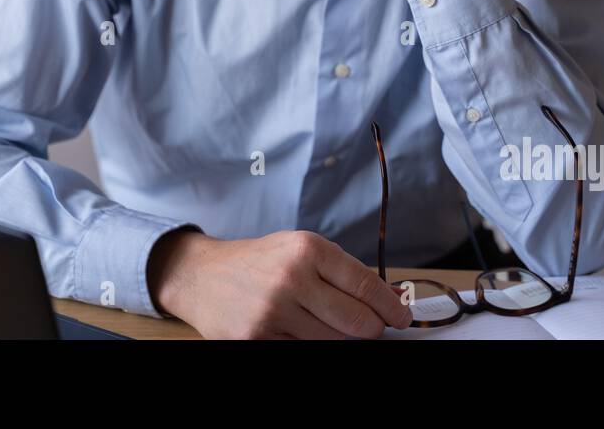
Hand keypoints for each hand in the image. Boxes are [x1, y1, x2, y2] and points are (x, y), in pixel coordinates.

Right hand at [147, 228, 412, 338]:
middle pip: (357, 322)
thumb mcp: (299, 251)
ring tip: (329, 326)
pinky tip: (303, 332)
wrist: (203, 275)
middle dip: (372, 330)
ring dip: (340, 340)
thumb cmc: (259, 261)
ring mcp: (273, 312)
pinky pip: (303, 353)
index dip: (391, 308)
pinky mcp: (257, 339)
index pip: (366, 285)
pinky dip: (311, 346)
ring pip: (334, 343)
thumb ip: (343, 272)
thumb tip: (390, 299)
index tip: (400, 318)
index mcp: (307, 249)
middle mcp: (291, 278)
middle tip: (372, 329)